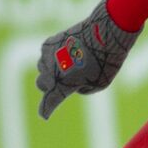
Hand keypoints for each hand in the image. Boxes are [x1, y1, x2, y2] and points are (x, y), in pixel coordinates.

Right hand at [34, 0, 140, 118]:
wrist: (104, 31)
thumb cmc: (105, 60)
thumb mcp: (99, 83)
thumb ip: (81, 88)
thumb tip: (71, 83)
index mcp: (62, 85)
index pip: (49, 102)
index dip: (46, 109)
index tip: (44, 115)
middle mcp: (50, 72)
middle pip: (42, 84)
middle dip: (50, 86)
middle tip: (64, 82)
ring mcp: (46, 56)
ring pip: (42, 69)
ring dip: (52, 70)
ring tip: (72, 64)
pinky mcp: (48, 43)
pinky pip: (45, 55)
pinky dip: (53, 57)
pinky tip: (68, 53)